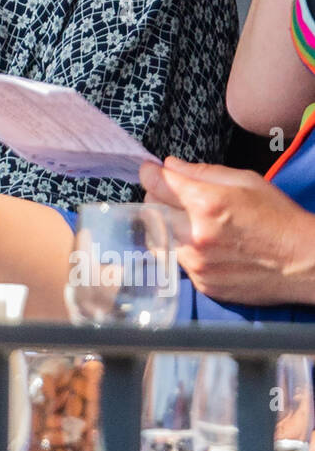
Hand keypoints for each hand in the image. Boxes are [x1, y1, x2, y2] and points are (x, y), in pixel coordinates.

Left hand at [138, 156, 314, 305]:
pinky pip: (178, 260)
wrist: (303, 263)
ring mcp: (196, 264)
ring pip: (161, 236)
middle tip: (176, 195)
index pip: (157, 183)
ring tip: (197, 223)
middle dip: (160, 197)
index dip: (151, 173)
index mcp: (206, 204)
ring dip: (171, 225)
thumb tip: (170, 166)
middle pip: (151, 208)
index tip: (150, 170)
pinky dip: (185, 249)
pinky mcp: (201, 284)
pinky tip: (209, 245)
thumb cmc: (278, 218)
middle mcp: (195, 236)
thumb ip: (201, 172)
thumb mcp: (245, 181)